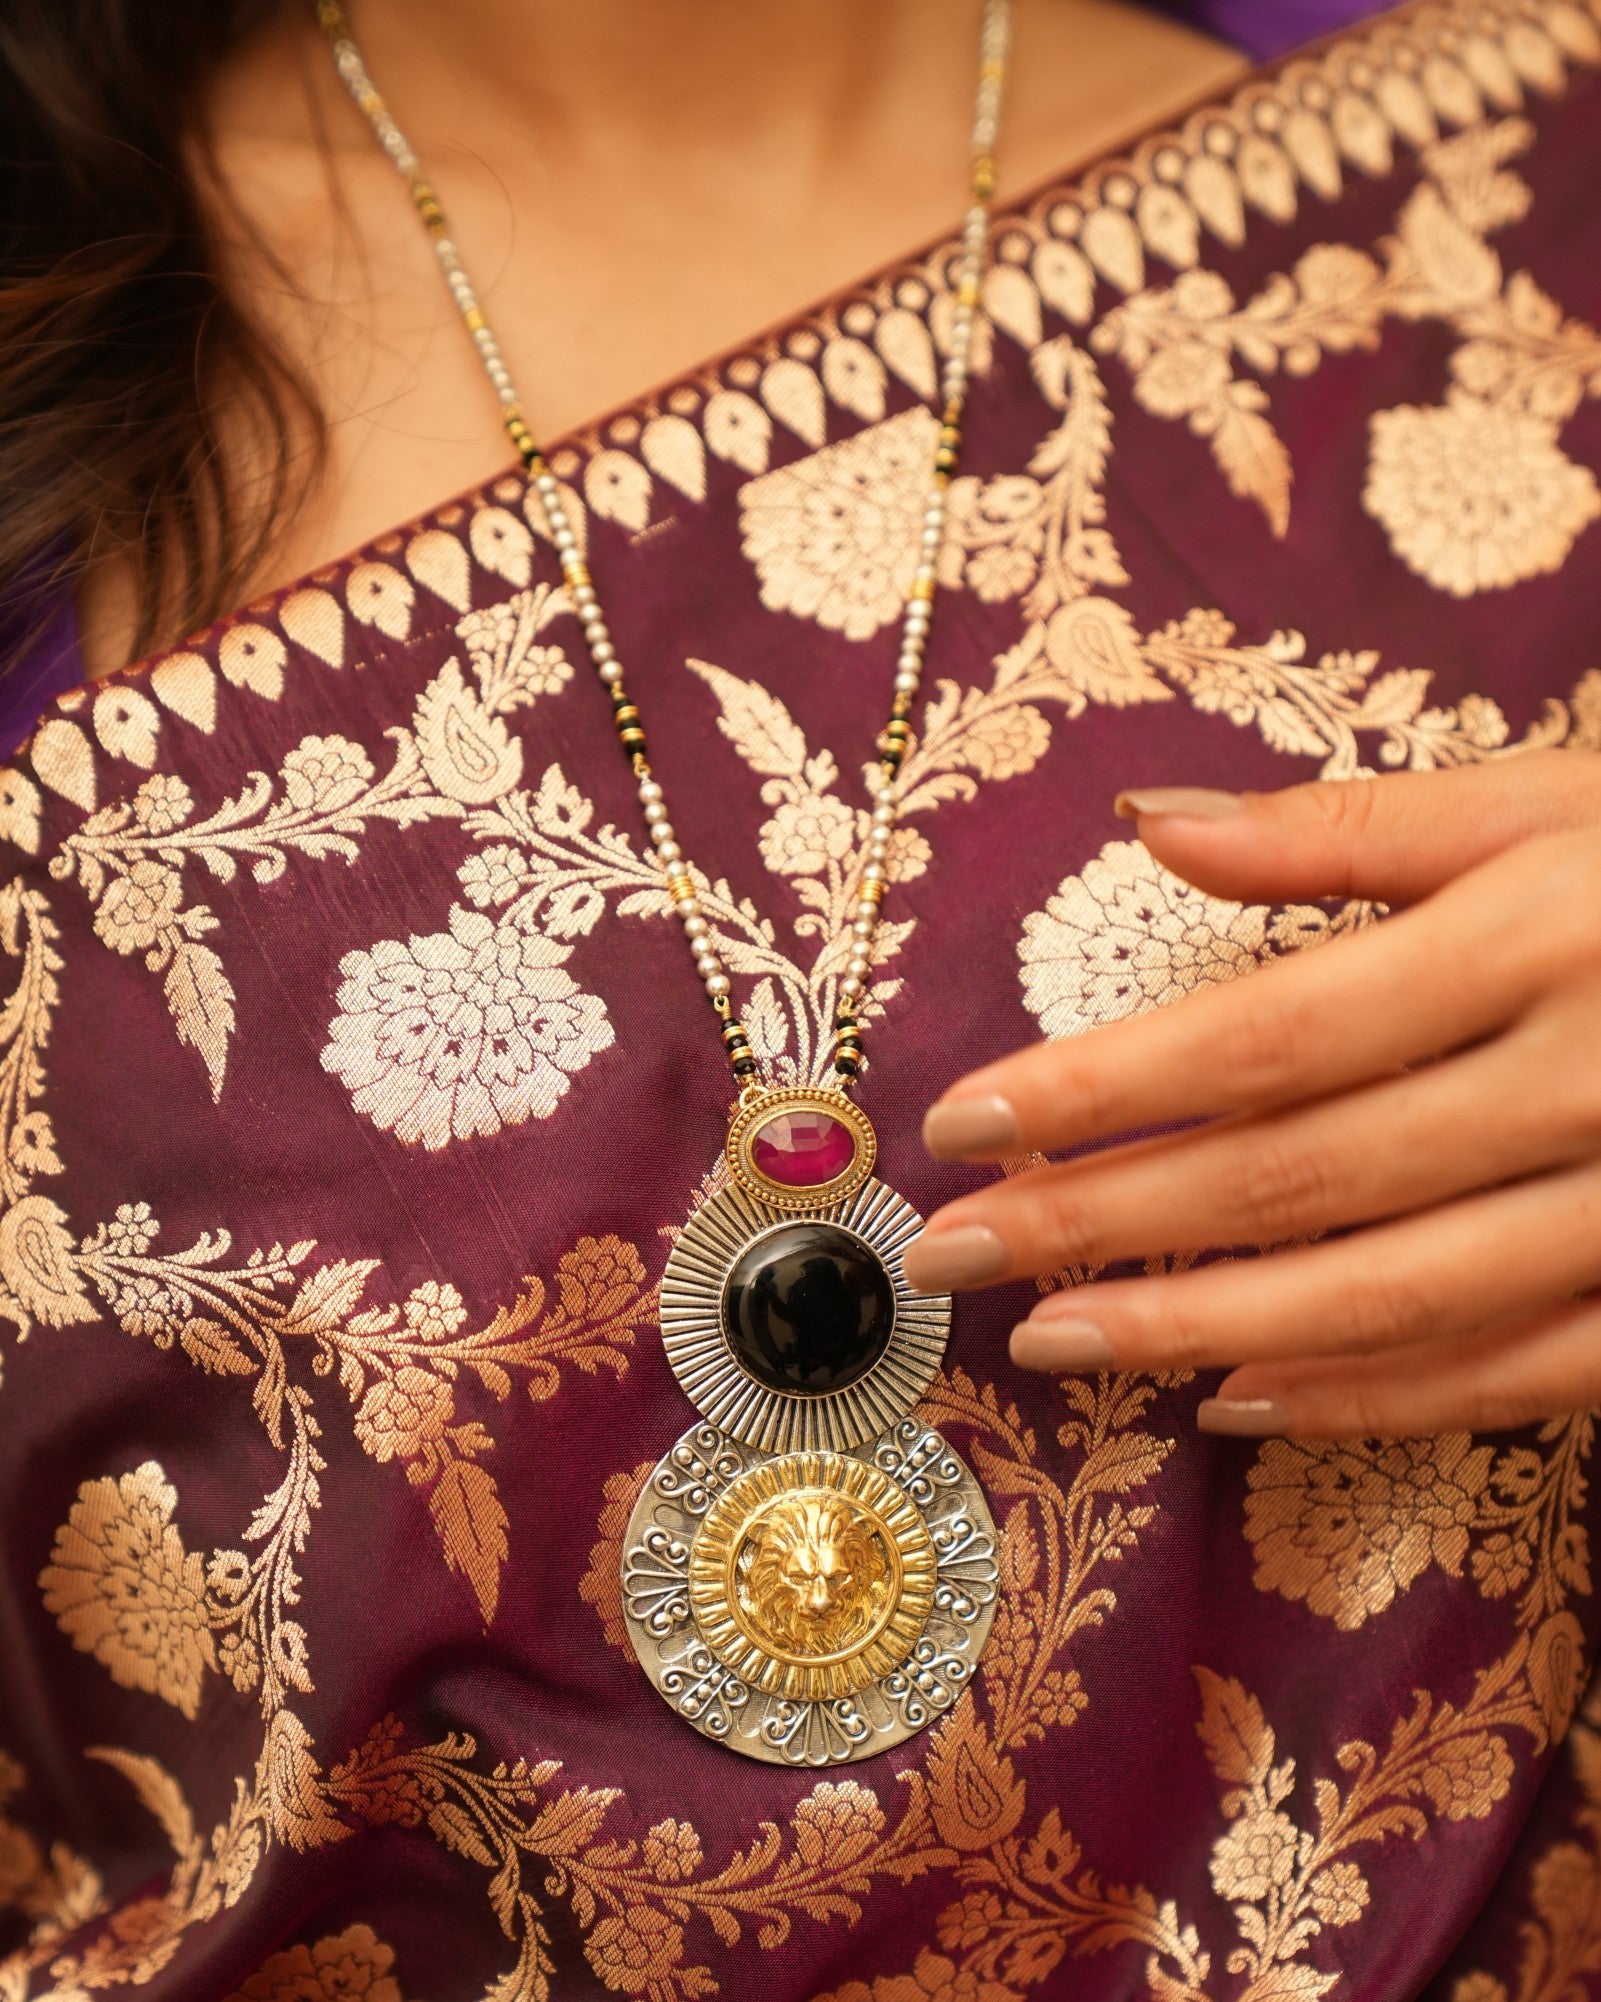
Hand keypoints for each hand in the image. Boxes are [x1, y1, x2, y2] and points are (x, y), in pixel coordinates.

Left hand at [901, 751, 1600, 1437]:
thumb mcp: (1555, 800)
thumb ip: (1350, 826)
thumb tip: (1145, 821)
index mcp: (1543, 931)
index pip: (1268, 1033)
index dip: (1102, 1088)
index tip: (967, 1124)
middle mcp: (1593, 1077)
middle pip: (1301, 1176)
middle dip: (1110, 1225)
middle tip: (960, 1257)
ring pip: (1394, 1298)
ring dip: (1209, 1332)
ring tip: (1064, 1342)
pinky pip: (1516, 1375)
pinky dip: (1374, 1400)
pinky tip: (1245, 1402)